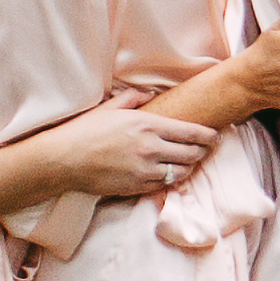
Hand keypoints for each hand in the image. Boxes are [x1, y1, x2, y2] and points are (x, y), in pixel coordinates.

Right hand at [43, 100, 221, 200]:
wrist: (63, 160)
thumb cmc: (84, 131)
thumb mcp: (109, 107)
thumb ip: (133, 98)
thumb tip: (148, 94)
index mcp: (147, 125)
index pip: (190, 132)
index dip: (208, 135)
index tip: (216, 135)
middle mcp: (151, 148)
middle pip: (192, 153)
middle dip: (203, 152)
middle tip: (206, 149)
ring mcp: (145, 170)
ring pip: (182, 172)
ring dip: (190, 167)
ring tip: (191, 162)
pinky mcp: (137, 187)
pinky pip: (164, 185)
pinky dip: (172, 180)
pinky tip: (171, 175)